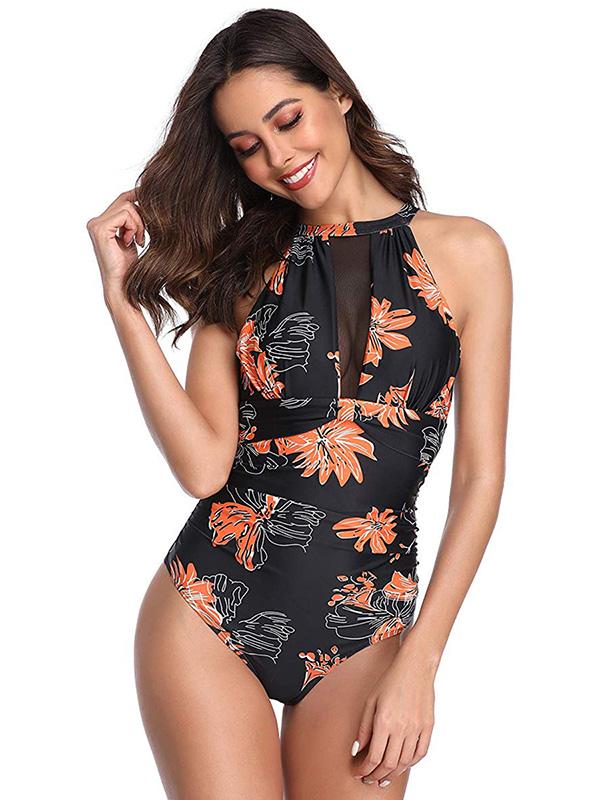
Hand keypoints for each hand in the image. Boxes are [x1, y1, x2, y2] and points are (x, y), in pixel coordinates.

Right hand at [86, 188, 145, 300]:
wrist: (123, 284)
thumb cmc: (130, 266)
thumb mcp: (134, 237)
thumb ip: (133, 220)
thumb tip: (144, 198)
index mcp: (101, 223)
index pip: (121, 201)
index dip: (137, 196)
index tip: (151, 195)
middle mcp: (95, 222)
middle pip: (125, 201)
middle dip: (140, 217)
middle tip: (141, 236)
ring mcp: (95, 224)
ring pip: (127, 207)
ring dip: (138, 224)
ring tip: (137, 240)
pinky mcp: (100, 228)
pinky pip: (125, 214)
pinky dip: (134, 226)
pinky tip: (132, 241)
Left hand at [350, 643, 435, 787]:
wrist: (415, 668)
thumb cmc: (390, 681)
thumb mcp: (370, 701)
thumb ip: (363, 727)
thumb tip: (356, 750)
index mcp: (384, 721)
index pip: (373, 757)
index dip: (364, 770)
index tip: (358, 772)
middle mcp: (401, 728)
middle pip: (388, 764)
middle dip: (375, 776)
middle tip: (368, 779)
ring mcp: (417, 729)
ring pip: (404, 763)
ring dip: (392, 774)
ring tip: (382, 778)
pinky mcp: (428, 727)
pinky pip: (420, 753)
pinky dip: (410, 764)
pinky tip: (402, 766)